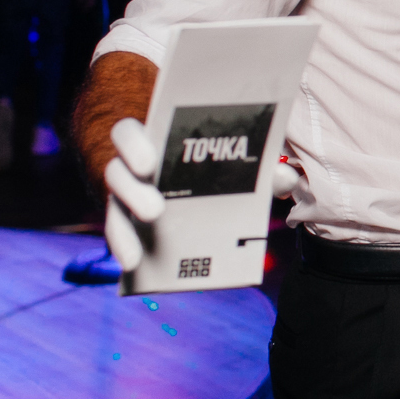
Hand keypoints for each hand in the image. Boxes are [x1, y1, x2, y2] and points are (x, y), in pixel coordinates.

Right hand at [102, 118, 300, 270]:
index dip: (132, 144)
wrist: (185, 180)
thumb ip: (259, 167)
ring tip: (141, 251)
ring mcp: (125, 196)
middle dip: (133, 191)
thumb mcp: (232, 161)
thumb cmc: (209, 164)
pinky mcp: (125, 221)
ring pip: (114, 207)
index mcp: (152, 141)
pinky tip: (132, 264)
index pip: (127, 134)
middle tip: (156, 211)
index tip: (148, 163)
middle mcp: (130, 167)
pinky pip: (119, 234)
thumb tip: (285, 179)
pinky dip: (125, 248)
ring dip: (124, 228)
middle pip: (116, 172)